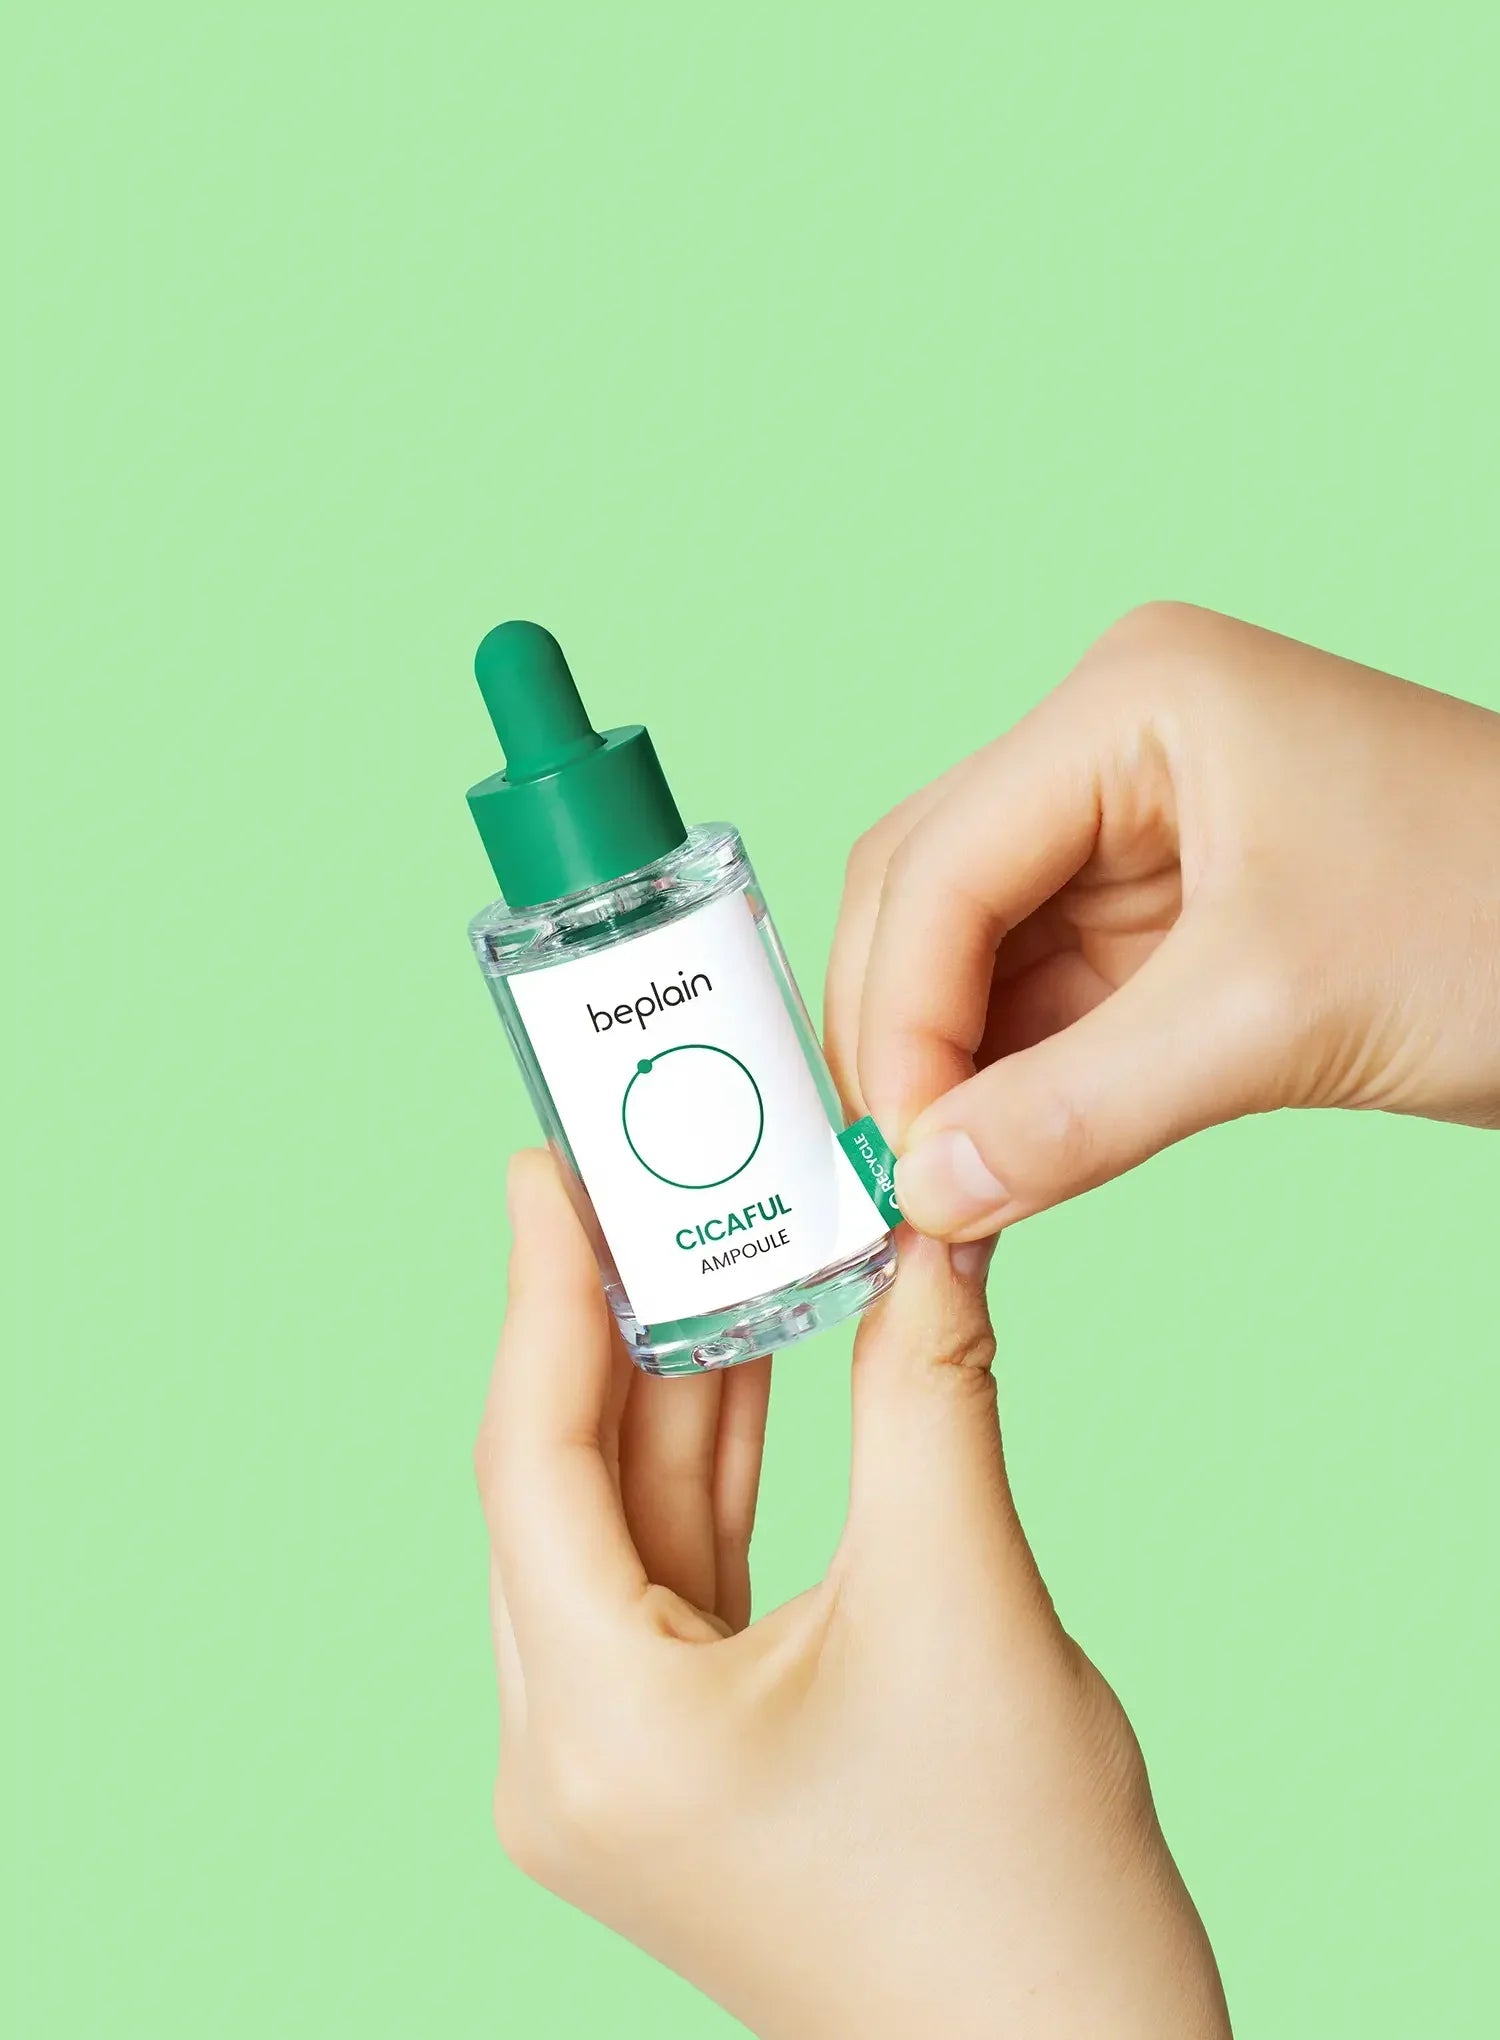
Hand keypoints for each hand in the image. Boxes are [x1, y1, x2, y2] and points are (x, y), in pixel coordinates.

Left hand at [477, 1151, 1229, 2038]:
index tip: (547, 1167)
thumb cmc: (1022, 1898)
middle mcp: (573, 1760)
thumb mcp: (964, 1601)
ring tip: (707, 1238)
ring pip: (623, 1528)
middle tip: (637, 1179)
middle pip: (566, 1488)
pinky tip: (749, 1359)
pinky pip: (673, 1578)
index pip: (534, 1463)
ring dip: (674, 1387)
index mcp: (600, 1735)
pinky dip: (713, 1467)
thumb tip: (926, 1225)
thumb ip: (925, 1389)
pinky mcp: (683, 1769)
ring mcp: (622, 1773)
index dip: (542, 1294)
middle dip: (613, 1324)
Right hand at [827, 602, 1499, 1240]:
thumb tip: (926, 1191)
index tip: (898, 1158)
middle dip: (901, 1039)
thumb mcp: (1276, 1016)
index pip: (942, 861)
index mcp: (1129, 705)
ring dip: (945, 1072)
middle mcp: (1110, 750)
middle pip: (928, 894)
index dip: (898, 1016)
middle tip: (891, 1180)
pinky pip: (1043, 1003)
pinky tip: (992, 1164)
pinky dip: (1010, 1087)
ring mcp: (1134, 834)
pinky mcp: (1167, 920)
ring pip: (973, 958)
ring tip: (933, 1192)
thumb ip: (1079, 1109)